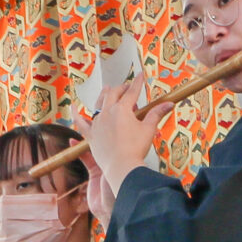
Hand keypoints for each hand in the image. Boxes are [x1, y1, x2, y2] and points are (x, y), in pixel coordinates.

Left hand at [72, 80, 170, 199]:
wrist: (121, 165)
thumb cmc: (136, 148)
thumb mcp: (149, 129)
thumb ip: (157, 114)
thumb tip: (169, 103)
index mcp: (122, 109)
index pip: (131, 92)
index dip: (137, 83)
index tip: (140, 75)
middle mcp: (107, 113)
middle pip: (114, 95)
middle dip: (122, 88)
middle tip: (127, 86)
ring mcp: (97, 123)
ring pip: (98, 104)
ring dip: (104, 95)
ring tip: (108, 89)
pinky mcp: (90, 135)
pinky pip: (80, 122)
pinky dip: (75, 113)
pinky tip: (72, 106)